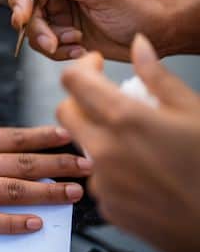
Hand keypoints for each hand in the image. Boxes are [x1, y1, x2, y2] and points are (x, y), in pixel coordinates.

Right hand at [0, 106, 90, 233]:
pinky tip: (33, 224)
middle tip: (89, 165)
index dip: (45, 136)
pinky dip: (12, 223)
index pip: (14, 136)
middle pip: (23, 162)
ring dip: (46, 192)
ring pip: (12, 190)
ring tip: (73, 194)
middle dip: (59, 164)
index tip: (70, 135)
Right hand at [8, 0, 173, 60]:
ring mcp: (61, 8)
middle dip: (37, 28)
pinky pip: (47, 43)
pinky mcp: (65, 29)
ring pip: (35, 28)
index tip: (24, 16)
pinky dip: (60, 50)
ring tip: (75, 43)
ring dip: (50, 41)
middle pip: (27, 6)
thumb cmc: (139, 6)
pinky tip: (80, 48)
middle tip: (50, 43)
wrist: (158, 33)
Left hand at [56, 34, 199, 251]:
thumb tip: (138, 45)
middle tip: (106, 99)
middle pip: (65, 112)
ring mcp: (103, 181)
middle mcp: (104, 150)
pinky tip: (141, 171)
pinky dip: (111, 168)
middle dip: (80, 99)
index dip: (81, 67)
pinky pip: (97, 178)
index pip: (74, 81)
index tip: (94, 66)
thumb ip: (157, 75)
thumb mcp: (194, 110)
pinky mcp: (107, 206)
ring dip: (98, 135)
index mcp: (125, 120)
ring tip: (135, 140)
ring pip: (81, 146)